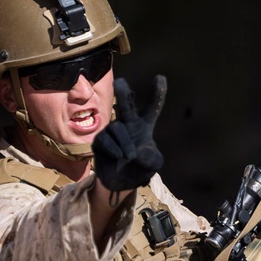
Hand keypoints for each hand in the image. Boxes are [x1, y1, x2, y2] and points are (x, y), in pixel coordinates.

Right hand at [93, 75, 165, 191]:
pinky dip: (114, 149)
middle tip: (120, 82)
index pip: (152, 108)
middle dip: (123, 92)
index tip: (160, 77)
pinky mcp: (100, 140)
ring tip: (129, 156)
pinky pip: (106, 139)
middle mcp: (127, 124)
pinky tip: (118, 157)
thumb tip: (137, 151)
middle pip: (126, 105)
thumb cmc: (140, 168)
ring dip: (125, 143)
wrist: (122, 183)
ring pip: (117, 128)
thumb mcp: (153, 165)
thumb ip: (151, 158)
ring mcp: (112, 131)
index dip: (157, 93)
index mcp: (144, 126)